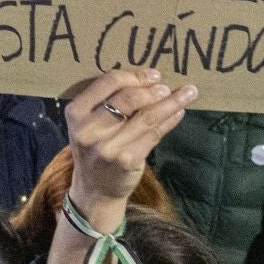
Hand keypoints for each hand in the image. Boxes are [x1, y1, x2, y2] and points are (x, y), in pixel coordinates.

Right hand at [60, 67, 196, 216]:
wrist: (94, 189)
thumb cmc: (94, 148)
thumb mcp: (89, 123)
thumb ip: (108, 102)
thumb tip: (148, 78)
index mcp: (76, 112)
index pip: (108, 82)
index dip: (134, 76)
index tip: (153, 75)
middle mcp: (88, 130)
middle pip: (128, 98)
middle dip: (153, 89)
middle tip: (167, 87)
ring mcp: (108, 147)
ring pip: (146, 116)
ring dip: (171, 102)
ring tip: (188, 93)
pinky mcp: (127, 160)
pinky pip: (154, 134)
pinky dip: (169, 120)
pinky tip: (179, 112)